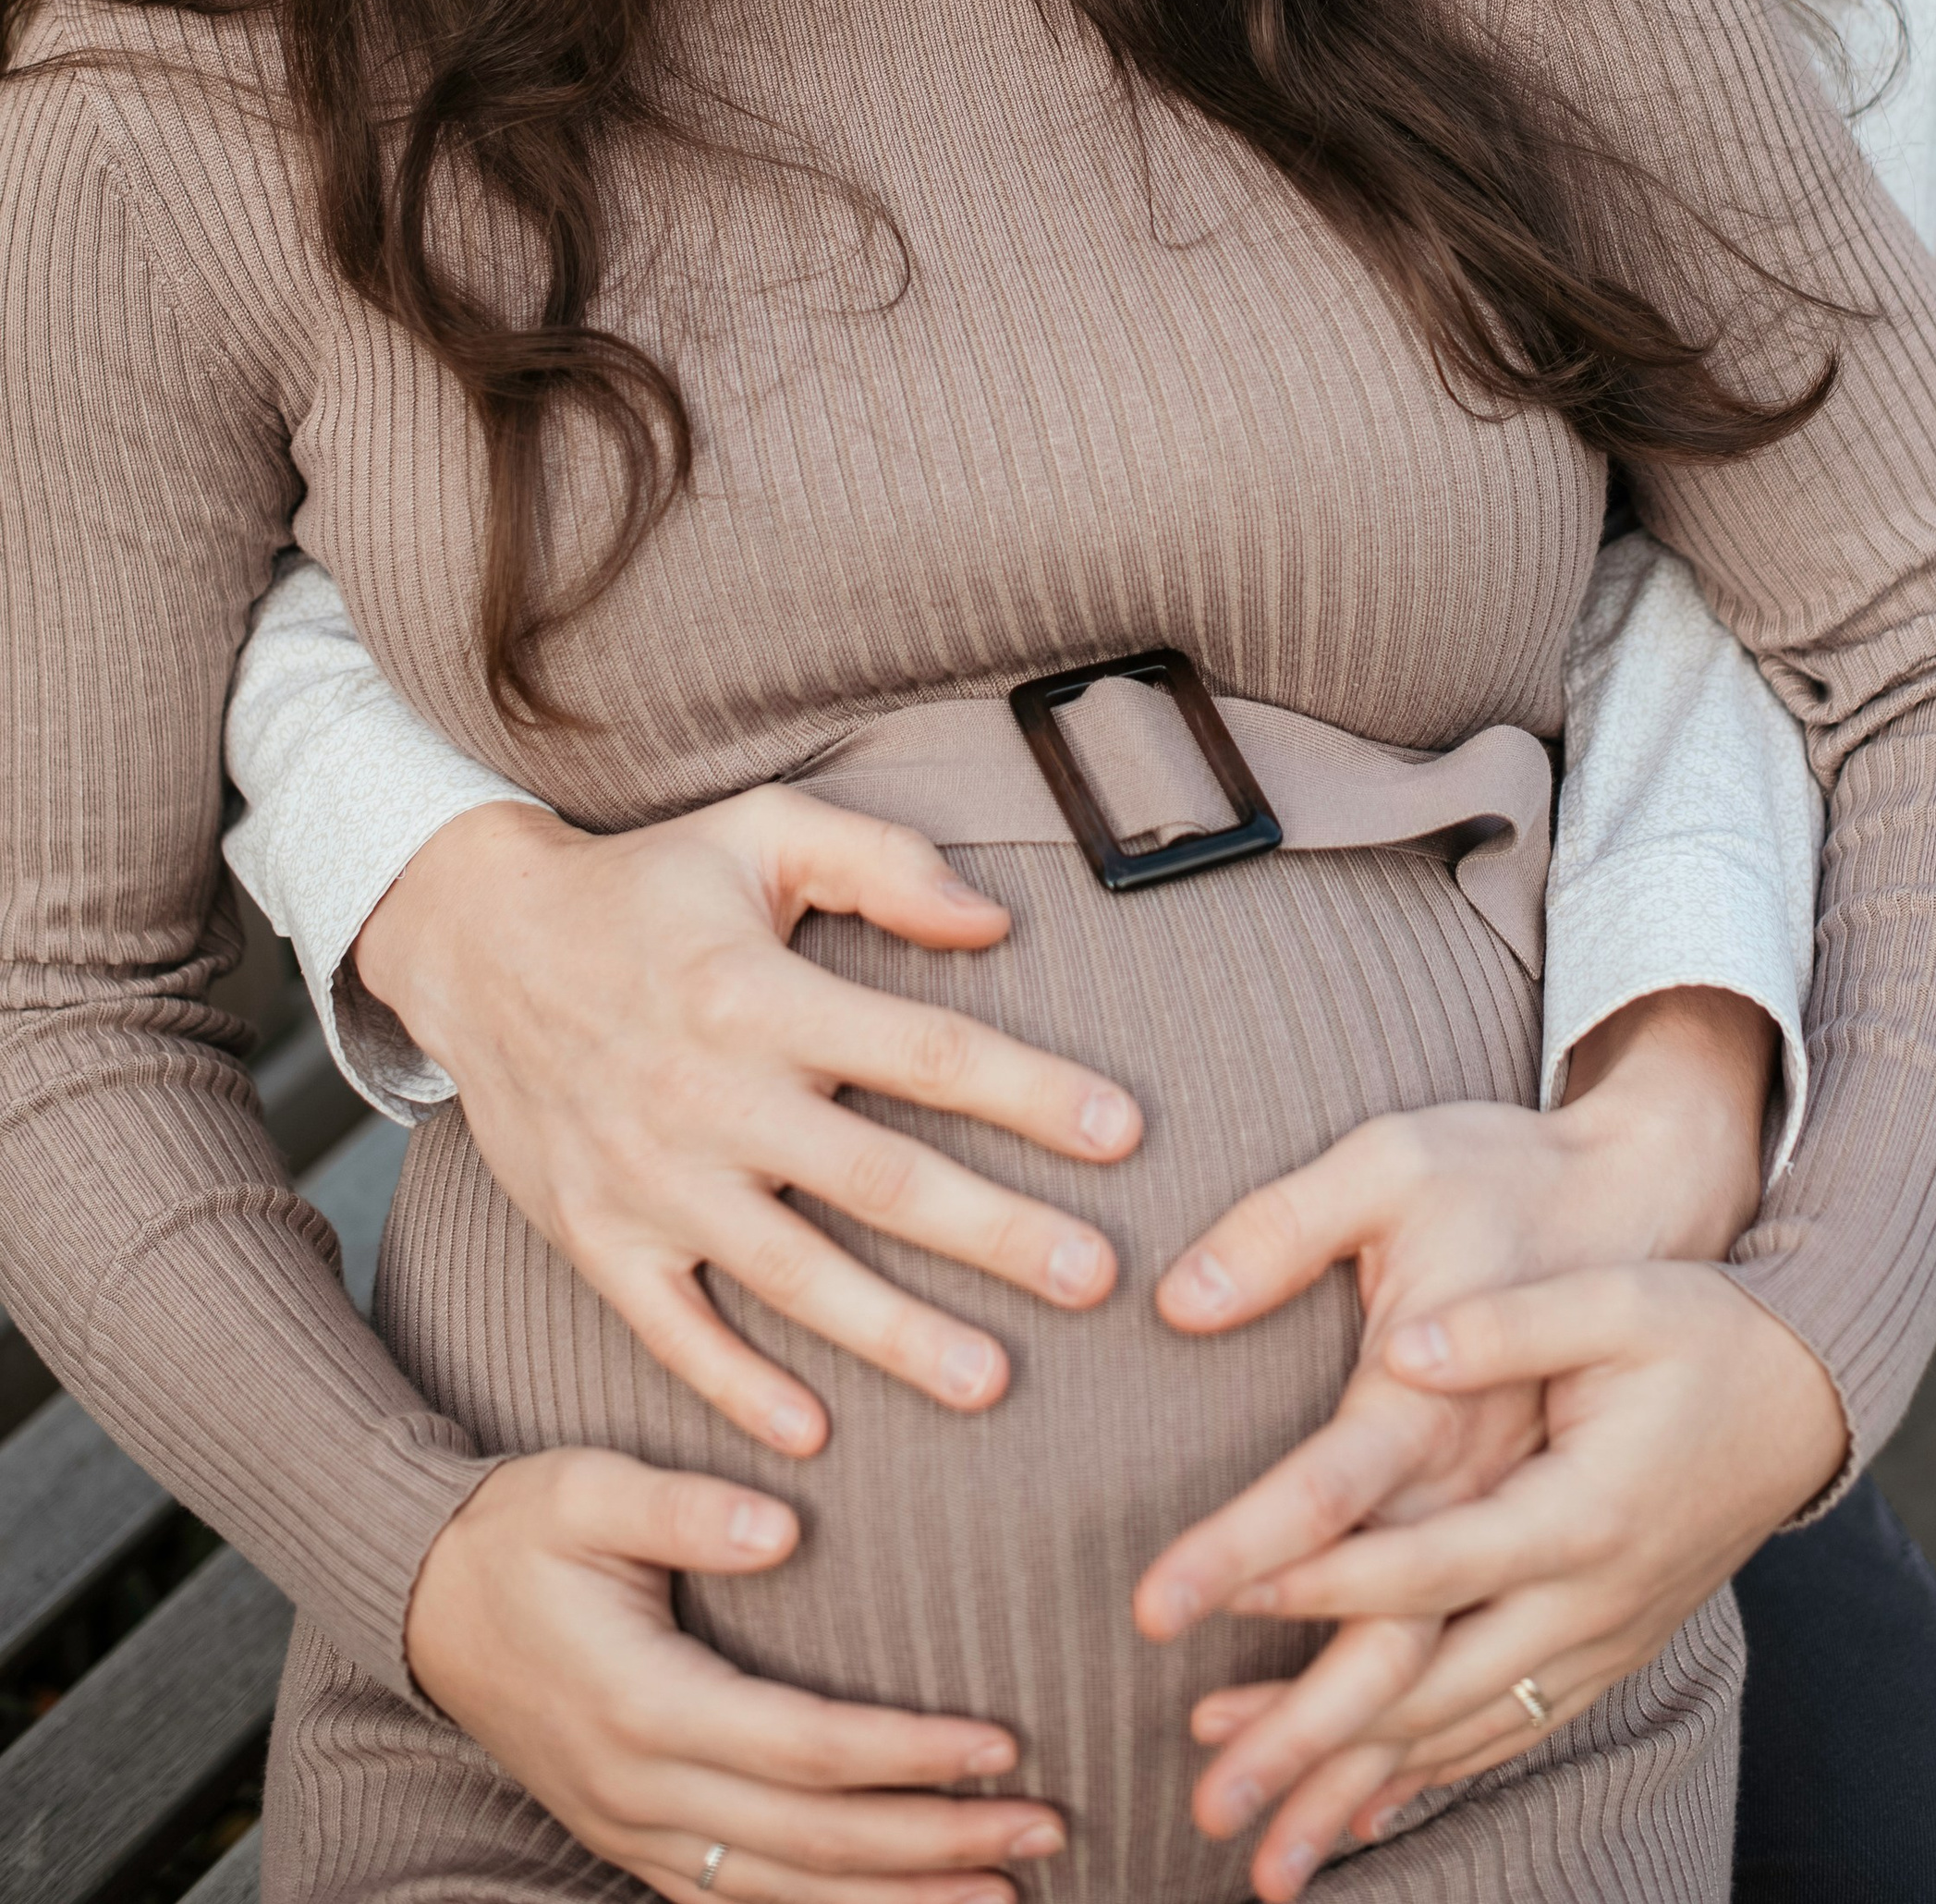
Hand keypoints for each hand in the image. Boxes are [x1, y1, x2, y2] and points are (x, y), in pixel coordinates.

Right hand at [353, 793, 1142, 1452]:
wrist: (477, 944)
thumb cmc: (644, 885)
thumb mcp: (760, 831)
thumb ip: (882, 862)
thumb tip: (994, 918)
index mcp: (761, 992)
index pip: (926, 1050)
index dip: (1030, 1093)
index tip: (1125, 1133)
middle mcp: (710, 1092)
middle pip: (878, 1177)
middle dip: (994, 1233)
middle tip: (1095, 1281)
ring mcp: (651, 1178)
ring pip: (792, 1273)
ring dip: (893, 1332)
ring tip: (990, 1381)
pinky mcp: (598, 1238)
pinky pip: (674, 1330)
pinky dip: (737, 1387)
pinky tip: (813, 1437)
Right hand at [408, 1449, 1062, 1903]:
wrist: (422, 1600)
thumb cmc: (518, 1529)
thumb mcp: (588, 1489)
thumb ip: (684, 1507)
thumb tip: (785, 1526)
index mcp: (643, 1705)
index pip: (805, 1751)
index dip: (908, 1755)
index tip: (1003, 1743)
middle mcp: (641, 1791)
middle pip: (813, 1842)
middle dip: (937, 1842)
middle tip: (1047, 1828)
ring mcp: (632, 1831)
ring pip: (782, 1895)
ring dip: (899, 1900)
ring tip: (1005, 1893)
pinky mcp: (628, 1842)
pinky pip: (736, 1903)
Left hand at [1170, 1267, 1844, 1897]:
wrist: (1810, 1395)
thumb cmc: (1705, 1329)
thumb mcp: (1617, 1301)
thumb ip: (1507, 1328)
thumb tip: (1401, 1346)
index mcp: (1581, 1512)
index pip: (1426, 1564)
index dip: (1321, 1584)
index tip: (1217, 1600)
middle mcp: (1591, 1602)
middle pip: (1430, 1692)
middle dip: (1310, 1745)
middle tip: (1203, 1792)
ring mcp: (1602, 1640)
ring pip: (1462, 1736)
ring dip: (1353, 1784)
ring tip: (1249, 1826)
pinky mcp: (1606, 1652)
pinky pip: (1506, 1733)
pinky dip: (1427, 1780)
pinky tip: (1358, 1813)